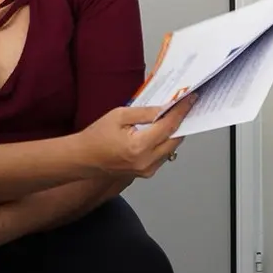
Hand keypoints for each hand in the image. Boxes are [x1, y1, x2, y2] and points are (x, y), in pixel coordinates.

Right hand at [79, 97, 194, 177]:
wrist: (82, 159)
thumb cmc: (96, 136)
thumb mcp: (119, 115)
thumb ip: (145, 112)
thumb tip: (166, 107)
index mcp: (139, 147)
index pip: (169, 126)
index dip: (181, 111)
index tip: (190, 100)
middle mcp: (147, 161)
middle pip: (175, 139)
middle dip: (181, 122)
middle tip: (184, 107)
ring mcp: (148, 170)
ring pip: (171, 148)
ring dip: (174, 133)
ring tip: (173, 117)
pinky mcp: (146, 173)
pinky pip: (163, 155)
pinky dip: (165, 142)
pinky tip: (162, 131)